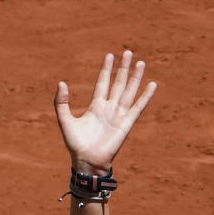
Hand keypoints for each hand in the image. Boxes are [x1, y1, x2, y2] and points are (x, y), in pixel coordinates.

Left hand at [54, 51, 155, 173]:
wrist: (87, 162)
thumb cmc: (76, 145)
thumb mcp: (65, 121)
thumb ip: (61, 103)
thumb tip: (62, 83)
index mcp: (96, 106)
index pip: (103, 82)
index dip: (106, 69)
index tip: (110, 56)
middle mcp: (109, 108)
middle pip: (118, 83)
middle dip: (123, 68)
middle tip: (128, 52)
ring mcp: (118, 115)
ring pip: (129, 91)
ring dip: (135, 77)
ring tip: (141, 62)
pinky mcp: (126, 123)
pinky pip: (138, 107)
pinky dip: (145, 96)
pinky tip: (152, 85)